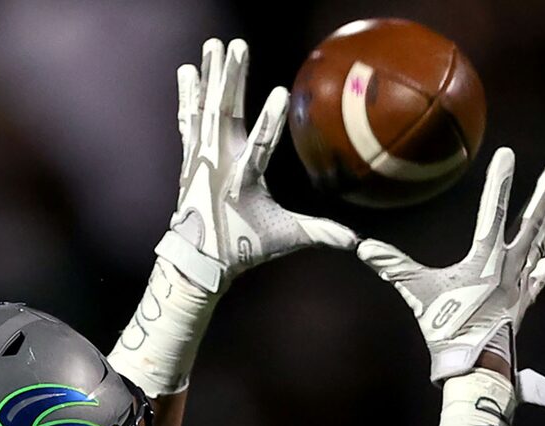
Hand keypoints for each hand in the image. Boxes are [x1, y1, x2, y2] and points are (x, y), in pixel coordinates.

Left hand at [157, 37, 355, 293]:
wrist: (196, 262)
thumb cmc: (243, 250)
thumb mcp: (283, 240)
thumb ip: (320, 233)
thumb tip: (357, 241)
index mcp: (244, 182)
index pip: (261, 146)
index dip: (271, 120)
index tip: (282, 92)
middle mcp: (220, 165)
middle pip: (227, 115)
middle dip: (233, 80)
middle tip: (238, 45)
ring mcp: (203, 159)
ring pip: (207, 110)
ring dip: (211, 76)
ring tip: (213, 44)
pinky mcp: (192, 157)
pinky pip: (189, 119)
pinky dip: (189, 94)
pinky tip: (187, 69)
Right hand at [359, 148, 544, 397]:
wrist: (478, 362)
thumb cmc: (448, 326)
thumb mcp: (417, 294)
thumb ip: (393, 267)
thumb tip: (364, 249)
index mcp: (486, 257)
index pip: (493, 209)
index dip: (500, 180)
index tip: (508, 153)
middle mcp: (509, 264)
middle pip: (529, 222)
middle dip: (543, 194)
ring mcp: (519, 285)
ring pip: (540, 245)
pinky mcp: (521, 305)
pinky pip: (536, 283)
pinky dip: (542, 271)